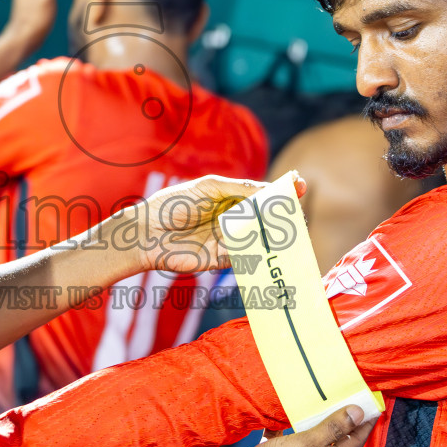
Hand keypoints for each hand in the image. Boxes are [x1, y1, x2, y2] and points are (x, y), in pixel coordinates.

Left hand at [117, 173, 305, 275]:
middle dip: (280, 216)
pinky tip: (258, 248)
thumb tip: (270, 189)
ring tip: (285, 233)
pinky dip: (251, 253)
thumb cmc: (173, 204)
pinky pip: (242, 257)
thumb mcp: (209, 188)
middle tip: (298, 215)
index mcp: (228, 197)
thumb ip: (239, 188)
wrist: (147, 233)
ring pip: (256, 239)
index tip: (300, 186)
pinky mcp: (219, 260)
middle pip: (263, 218)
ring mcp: (226, 240)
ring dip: (270, 237)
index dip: (280, 192)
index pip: (260, 194)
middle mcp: (230, 219)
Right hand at [193, 406, 374, 446]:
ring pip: (308, 435)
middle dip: (341, 416)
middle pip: (333, 437)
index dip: (365, 422)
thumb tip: (359, 414)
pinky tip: (277, 409)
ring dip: (312, 417)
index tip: (373, 401)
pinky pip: (283, 436)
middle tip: (346, 390)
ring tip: (316, 394)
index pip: (354, 441)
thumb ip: (330, 430)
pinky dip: (282, 422)